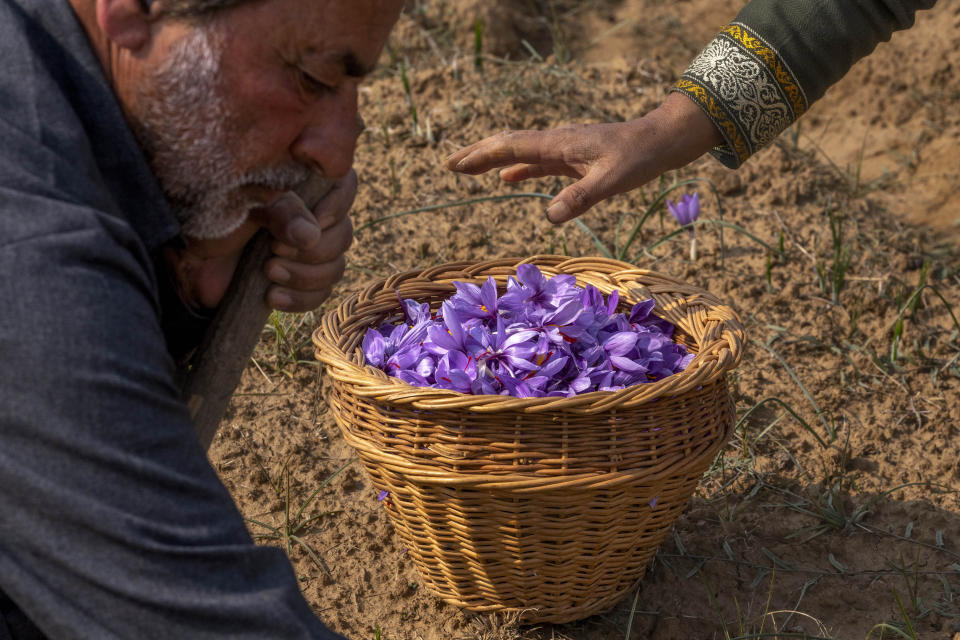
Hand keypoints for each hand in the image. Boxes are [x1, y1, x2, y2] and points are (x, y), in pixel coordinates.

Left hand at [164, 169, 356, 312]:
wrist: (187, 263)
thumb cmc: (212, 219)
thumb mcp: (245, 205)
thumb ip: (281, 212)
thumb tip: (311, 235)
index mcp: (302, 184)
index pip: (344, 185)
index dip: (336, 205)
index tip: (315, 219)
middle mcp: (312, 215)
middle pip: (344, 233)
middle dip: (315, 250)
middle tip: (275, 249)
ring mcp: (309, 250)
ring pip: (336, 267)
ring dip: (305, 276)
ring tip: (268, 272)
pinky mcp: (301, 281)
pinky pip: (322, 294)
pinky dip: (300, 298)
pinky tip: (272, 296)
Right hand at [445, 92, 722, 222]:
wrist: (662, 140)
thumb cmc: (640, 158)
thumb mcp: (611, 181)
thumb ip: (580, 198)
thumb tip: (549, 217)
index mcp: (559, 144)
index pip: (510, 147)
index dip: (481, 156)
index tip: (454, 165)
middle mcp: (556, 142)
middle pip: (508, 144)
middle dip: (478, 154)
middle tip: (450, 165)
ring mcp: (565, 149)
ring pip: (520, 152)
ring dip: (494, 160)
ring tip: (469, 169)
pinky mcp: (575, 157)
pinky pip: (538, 161)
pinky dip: (519, 168)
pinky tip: (509, 177)